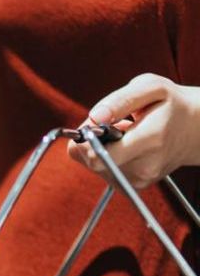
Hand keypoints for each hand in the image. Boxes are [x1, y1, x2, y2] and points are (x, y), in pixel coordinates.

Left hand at [69, 74, 199, 188]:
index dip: (87, 138)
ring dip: (102, 150)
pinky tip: (126, 147)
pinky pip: (104, 172)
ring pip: (95, 167)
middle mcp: (144, 167)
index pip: (97, 156)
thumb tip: (94, 118)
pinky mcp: (133, 187)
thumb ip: (120, 100)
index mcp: (150, 140)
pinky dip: (108, 159)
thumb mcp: (151, 87)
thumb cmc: (171, 105)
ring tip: (125, 136)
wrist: (196, 129)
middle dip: (93, 142)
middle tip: (114, 126)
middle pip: (91, 161)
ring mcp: (139, 180)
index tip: (98, 123)